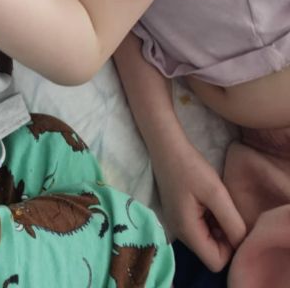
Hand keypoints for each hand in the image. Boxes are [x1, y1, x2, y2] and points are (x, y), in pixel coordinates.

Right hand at [152, 136, 246, 271]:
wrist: (166, 146)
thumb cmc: (190, 166)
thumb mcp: (216, 193)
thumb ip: (231, 222)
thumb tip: (242, 243)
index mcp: (187, 231)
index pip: (216, 262)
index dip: (230, 247)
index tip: (232, 222)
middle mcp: (180, 234)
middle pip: (211, 253)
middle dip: (225, 237)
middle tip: (226, 211)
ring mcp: (178, 225)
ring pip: (207, 241)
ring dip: (218, 228)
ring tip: (218, 204)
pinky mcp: (179, 216)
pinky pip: (200, 230)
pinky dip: (210, 221)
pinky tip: (209, 201)